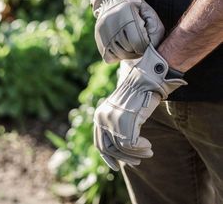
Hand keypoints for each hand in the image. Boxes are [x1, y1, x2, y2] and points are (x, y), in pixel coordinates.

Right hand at [90, 0, 164, 62]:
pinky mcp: (98, 39)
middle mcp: (111, 23)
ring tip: (130, 42)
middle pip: (129, 50)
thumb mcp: (149, 14)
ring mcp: (102, 32)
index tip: (145, 38)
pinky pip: (109, 58)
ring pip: (119, 55)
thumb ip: (155, 30)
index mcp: (126, 14)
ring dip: (128, 53)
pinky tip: (120, 45)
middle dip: (137, 49)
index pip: (138, 43)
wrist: (113, 0)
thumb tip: (151, 48)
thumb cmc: (136, 9)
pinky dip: (117, 55)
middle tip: (139, 40)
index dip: (145, 44)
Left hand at [93, 44, 186, 170]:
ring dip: (137, 154)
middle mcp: (102, 118)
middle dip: (124, 159)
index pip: (99, 144)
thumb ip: (117, 127)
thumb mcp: (121, 112)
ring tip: (149, 152)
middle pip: (109, 149)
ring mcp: (112, 120)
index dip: (107, 157)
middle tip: (138, 162)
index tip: (116, 166)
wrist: (145, 81)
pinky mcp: (125, 120)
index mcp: (99, 116)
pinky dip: (141, 148)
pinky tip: (149, 146)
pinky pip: (131, 144)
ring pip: (122, 148)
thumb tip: (120, 153)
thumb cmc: (136, 96)